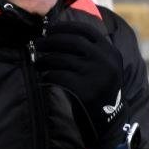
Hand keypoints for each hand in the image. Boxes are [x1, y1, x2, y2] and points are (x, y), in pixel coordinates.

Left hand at [35, 21, 132, 148]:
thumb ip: (89, 52)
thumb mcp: (103, 67)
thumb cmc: (99, 90)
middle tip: (38, 44)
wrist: (109, 120)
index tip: (50, 29)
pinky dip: (48, 76)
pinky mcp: (85, 90)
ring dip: (45, 60)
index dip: (65, 28)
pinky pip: (58, 76)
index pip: (85, 31)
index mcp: (110, 52)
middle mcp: (105, 60)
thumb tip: (57, 35)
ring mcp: (96, 74)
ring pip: (62, 59)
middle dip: (51, 41)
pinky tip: (44, 77)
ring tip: (38, 63)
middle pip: (71, 42)